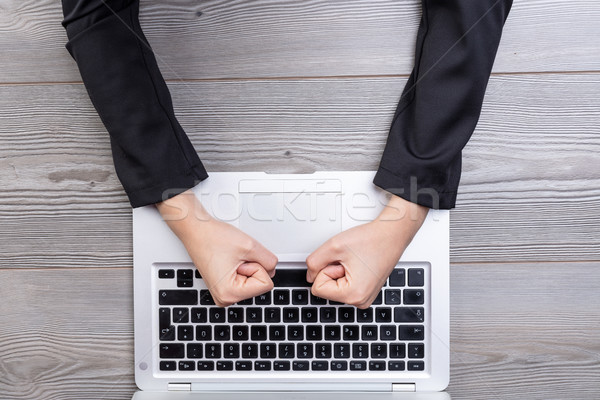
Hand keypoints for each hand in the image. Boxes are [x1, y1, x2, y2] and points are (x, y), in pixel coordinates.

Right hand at [156, 190, 277, 306]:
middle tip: (234, 258)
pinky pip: (246, 278)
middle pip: (260, 284)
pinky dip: (243, 267)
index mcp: (229, 294)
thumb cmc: (212, 238)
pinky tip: (230, 261)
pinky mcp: (225, 286)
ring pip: (254, 281)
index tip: (241, 260)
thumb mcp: (250, 246)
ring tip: (231, 259)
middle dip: (253, 267)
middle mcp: (225, 298)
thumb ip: (269, 260)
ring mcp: (224, 293)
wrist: (196, 230)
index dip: (258, 267)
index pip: (266, 284)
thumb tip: (273, 269)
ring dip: (248, 266)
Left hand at [306, 195, 427, 308]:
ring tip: (355, 261)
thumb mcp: (333, 246)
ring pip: (334, 286)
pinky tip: (358, 263)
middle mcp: (360, 301)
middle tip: (350, 260)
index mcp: (354, 295)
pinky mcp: (365, 291)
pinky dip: (346, 272)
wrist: (392, 234)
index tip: (341, 262)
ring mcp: (364, 297)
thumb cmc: (372, 239)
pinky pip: (343, 284)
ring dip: (339, 271)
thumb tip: (310, 276)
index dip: (325, 270)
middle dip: (333, 270)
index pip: (317, 289)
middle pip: (326, 288)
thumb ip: (313, 262)